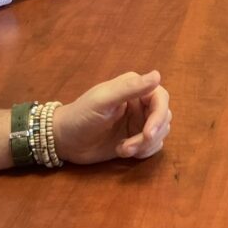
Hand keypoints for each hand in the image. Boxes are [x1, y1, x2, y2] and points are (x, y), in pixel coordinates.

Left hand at [54, 70, 172, 164]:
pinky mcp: (136, 139)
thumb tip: (157, 75)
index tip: (148, 133)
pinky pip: (153, 146)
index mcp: (133, 88)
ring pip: (160, 133)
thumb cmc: (80, 116)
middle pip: (164, 117)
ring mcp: (139, 122)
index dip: (159, 116)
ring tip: (122, 150)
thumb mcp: (103, 101)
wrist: (64, 140)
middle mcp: (140, 103)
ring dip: (145, 145)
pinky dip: (143, 152)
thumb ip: (130, 88)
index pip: (161, 98)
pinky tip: (123, 152)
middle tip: (130, 147)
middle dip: (150, 135)